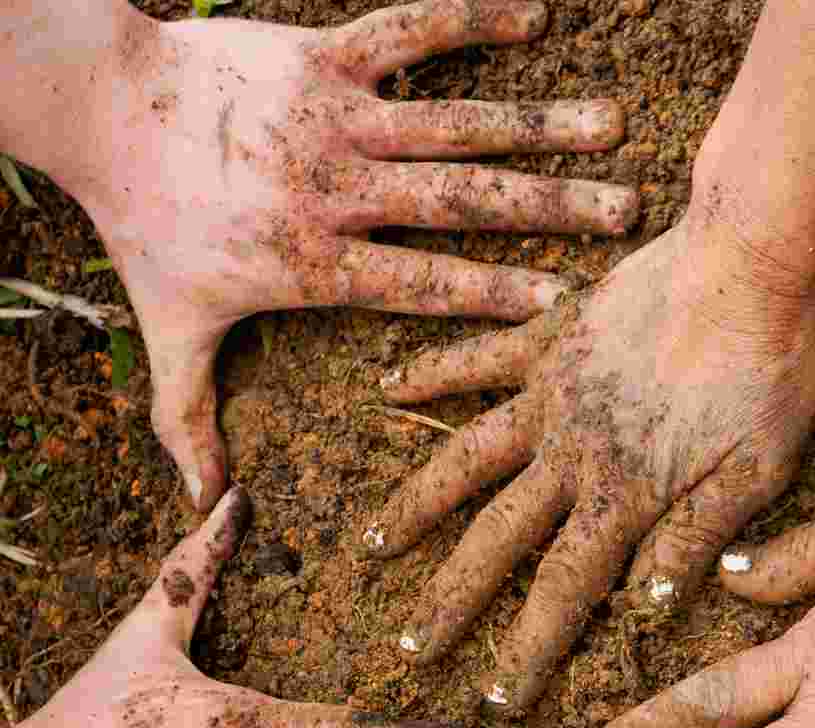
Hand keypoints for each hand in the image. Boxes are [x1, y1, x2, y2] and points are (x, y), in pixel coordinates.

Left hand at [80, 1, 633, 510]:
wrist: (100, 110)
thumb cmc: (143, 228)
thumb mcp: (170, 333)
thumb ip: (190, 419)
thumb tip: (206, 501)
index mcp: (317, 264)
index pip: (424, 285)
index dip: (496, 296)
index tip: (566, 304)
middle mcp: (339, 191)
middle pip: (461, 205)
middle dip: (550, 210)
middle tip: (623, 213)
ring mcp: (335, 119)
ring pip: (454, 123)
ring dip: (537, 123)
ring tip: (610, 125)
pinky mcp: (322, 56)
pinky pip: (407, 30)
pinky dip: (469, 18)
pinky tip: (535, 16)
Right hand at [358, 212, 814, 712]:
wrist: (753, 259)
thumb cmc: (771, 369)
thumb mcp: (758, 472)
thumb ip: (698, 537)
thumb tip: (646, 608)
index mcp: (625, 496)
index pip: (565, 590)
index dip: (527, 647)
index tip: (496, 696)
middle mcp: (572, 454)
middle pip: (497, 541)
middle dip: (452, 600)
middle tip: (411, 645)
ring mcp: (551, 393)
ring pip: (466, 459)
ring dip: (419, 506)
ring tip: (377, 544)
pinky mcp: (549, 335)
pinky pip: (477, 356)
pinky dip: (430, 372)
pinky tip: (387, 389)